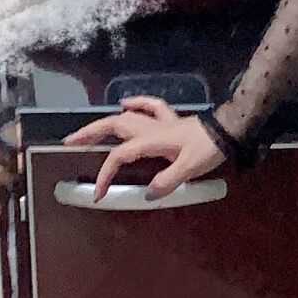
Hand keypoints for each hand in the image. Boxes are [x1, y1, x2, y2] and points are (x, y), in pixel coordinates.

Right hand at [61, 95, 226, 200]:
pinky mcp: (171, 120)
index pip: (119, 156)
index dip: (105, 174)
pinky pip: (150, 107)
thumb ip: (167, 181)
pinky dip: (136, 104)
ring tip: (86, 130)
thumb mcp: (189, 169)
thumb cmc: (208, 149)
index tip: (99, 194)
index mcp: (151, 141)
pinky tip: (126, 103)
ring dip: (104, 122)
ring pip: (125, 117)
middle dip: (89, 135)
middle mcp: (150, 128)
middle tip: (68, 142)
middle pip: (113, 127)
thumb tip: (148, 194)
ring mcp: (160, 122)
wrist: (229, 130)